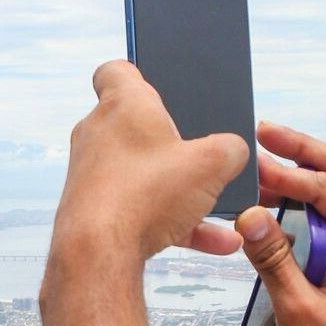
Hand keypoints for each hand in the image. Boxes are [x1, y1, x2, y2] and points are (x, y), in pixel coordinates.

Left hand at [49, 61, 248, 267]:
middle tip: (201, 152)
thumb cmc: (144, 195)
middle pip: (138, 127)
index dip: (138, 72)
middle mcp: (99, 134)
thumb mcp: (211, 164)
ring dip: (182, 190)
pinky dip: (178, 223)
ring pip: (145, 174)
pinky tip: (218, 240)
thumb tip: (233, 151)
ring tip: (219, 206)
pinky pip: (143, 210)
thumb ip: (230, 149)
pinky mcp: (95, 209)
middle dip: (172, 141)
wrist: (98, 254)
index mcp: (123, 104)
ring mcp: (93, 174)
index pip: (116, 71)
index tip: (159, 85)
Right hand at [235, 121, 325, 325]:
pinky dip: (311, 202)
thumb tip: (250, 216)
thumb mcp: (299, 313)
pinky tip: (281, 200)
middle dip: (305, 151)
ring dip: (308, 172)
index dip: (290, 173)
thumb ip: (274, 260)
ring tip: (267, 162)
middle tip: (264, 133)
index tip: (254, 164)